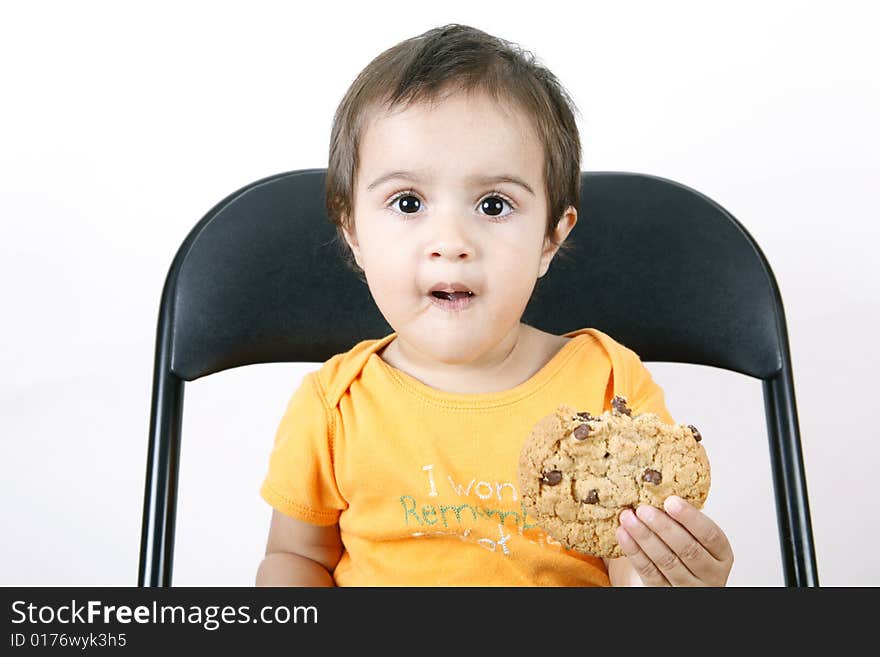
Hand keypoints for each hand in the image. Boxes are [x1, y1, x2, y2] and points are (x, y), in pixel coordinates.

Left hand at [615, 496, 733, 585]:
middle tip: (643, 508)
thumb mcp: (694, 535)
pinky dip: (634, 552)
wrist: (678, 582)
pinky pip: (649, 572)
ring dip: (644, 537)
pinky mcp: (665, 593)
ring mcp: (688, 587)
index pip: (711, 535)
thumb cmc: (686, 550)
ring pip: (666, 561)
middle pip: (688, 549)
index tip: (670, 500)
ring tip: (627, 517)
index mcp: (721, 554)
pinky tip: (622, 534)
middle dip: (663, 527)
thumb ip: (684, 517)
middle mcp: (710, 574)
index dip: (691, 518)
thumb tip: (659, 484)